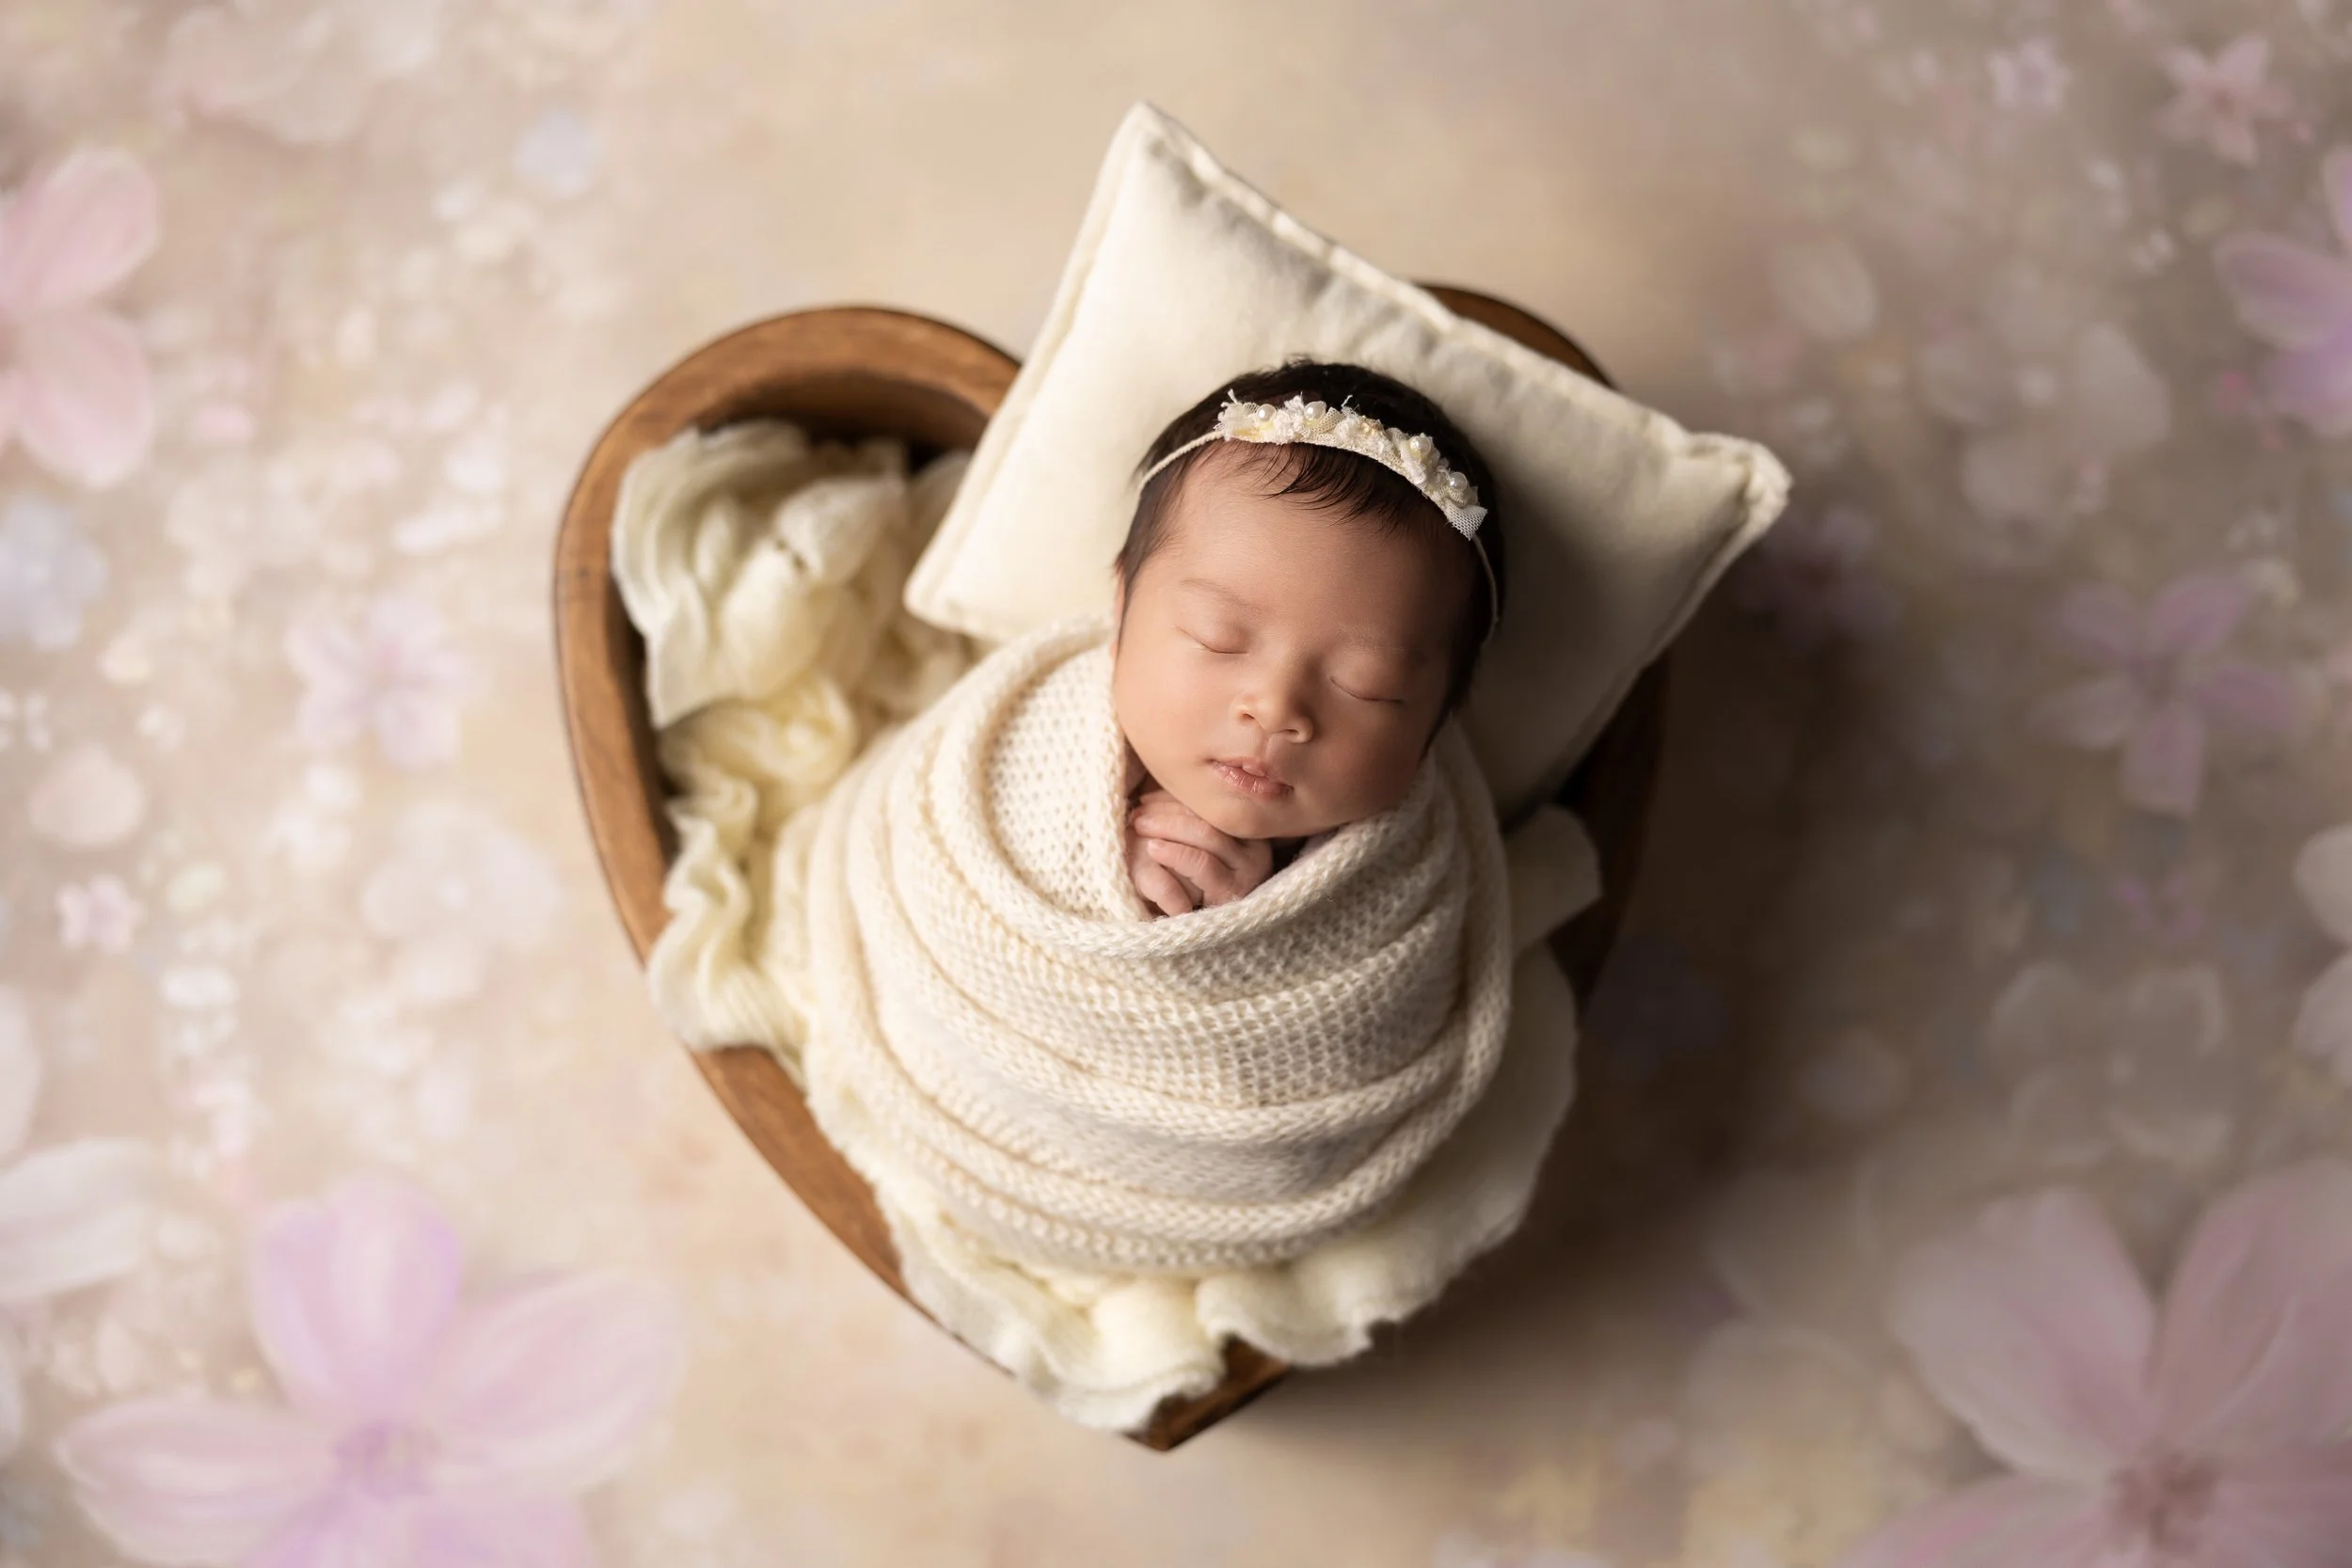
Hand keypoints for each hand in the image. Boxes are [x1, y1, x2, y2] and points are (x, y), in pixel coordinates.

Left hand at [1125, 788, 1273, 915]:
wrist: (1211, 943)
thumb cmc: (1193, 892)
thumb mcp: (1196, 852)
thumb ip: (1187, 823)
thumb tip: (1159, 783)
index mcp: (1247, 832)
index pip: (1210, 803)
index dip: (1174, 797)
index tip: (1145, 798)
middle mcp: (1256, 849)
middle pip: (1209, 815)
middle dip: (1167, 809)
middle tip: (1137, 813)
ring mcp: (1249, 872)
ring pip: (1207, 835)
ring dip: (1167, 826)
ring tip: (1139, 825)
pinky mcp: (1233, 894)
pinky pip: (1202, 865)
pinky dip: (1175, 853)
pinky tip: (1152, 849)